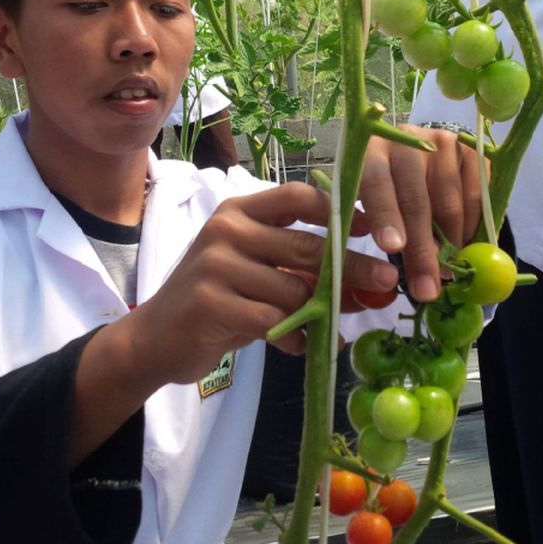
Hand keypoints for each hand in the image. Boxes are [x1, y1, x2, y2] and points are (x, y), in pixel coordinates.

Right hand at [132, 182, 399, 384]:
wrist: (154, 338)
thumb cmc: (215, 300)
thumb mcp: (253, 272)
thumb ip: (297, 269)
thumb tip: (366, 283)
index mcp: (240, 212)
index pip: (297, 196)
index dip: (339, 210)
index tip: (370, 227)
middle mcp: (226, 230)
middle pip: (306, 246)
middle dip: (352, 267)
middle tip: (388, 281)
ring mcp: (215, 265)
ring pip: (293, 290)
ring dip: (320, 314)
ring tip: (331, 328)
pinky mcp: (210, 303)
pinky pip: (273, 322)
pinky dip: (295, 338)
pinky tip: (300, 347)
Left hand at [357, 125, 483, 301]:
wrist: (417, 157)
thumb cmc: (387, 191)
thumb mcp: (370, 206)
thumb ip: (382, 233)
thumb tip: (396, 278)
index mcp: (370, 151)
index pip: (376, 182)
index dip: (385, 216)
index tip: (393, 248)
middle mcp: (407, 140)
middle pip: (416, 199)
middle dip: (422, 250)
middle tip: (427, 288)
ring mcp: (443, 142)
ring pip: (450, 202)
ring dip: (451, 244)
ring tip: (447, 272)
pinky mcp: (471, 149)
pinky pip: (478, 195)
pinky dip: (473, 226)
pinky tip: (464, 246)